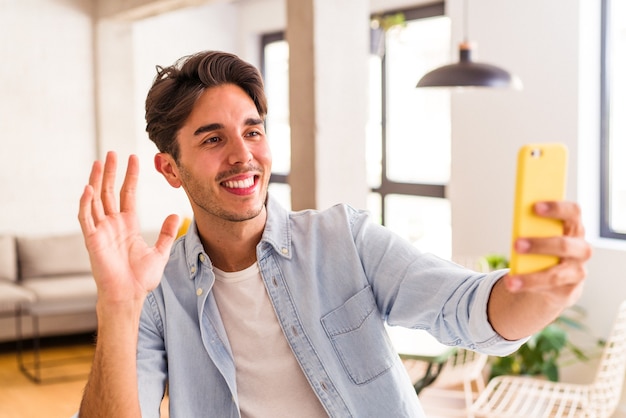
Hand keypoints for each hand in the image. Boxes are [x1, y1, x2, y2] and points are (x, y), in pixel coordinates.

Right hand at [78, 151, 178, 304]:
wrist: (129, 295)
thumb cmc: (141, 278)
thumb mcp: (160, 252)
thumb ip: (167, 233)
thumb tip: (175, 214)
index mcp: (128, 225)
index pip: (128, 194)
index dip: (130, 177)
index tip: (134, 159)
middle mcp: (113, 224)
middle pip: (110, 192)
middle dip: (111, 172)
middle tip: (113, 153)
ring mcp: (101, 231)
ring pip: (97, 200)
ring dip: (97, 181)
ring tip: (99, 162)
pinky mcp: (92, 240)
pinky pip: (86, 218)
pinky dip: (86, 203)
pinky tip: (88, 188)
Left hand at [504, 201, 591, 305]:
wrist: (557, 279)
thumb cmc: (544, 247)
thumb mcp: (541, 235)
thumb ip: (534, 228)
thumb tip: (517, 225)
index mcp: (574, 228)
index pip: (573, 212)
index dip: (556, 208)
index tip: (535, 207)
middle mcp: (581, 249)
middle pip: (564, 245)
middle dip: (540, 245)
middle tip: (516, 244)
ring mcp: (577, 272)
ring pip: (555, 275)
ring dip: (531, 277)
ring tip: (509, 279)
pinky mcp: (568, 290)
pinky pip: (548, 289)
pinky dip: (528, 286)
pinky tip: (513, 284)